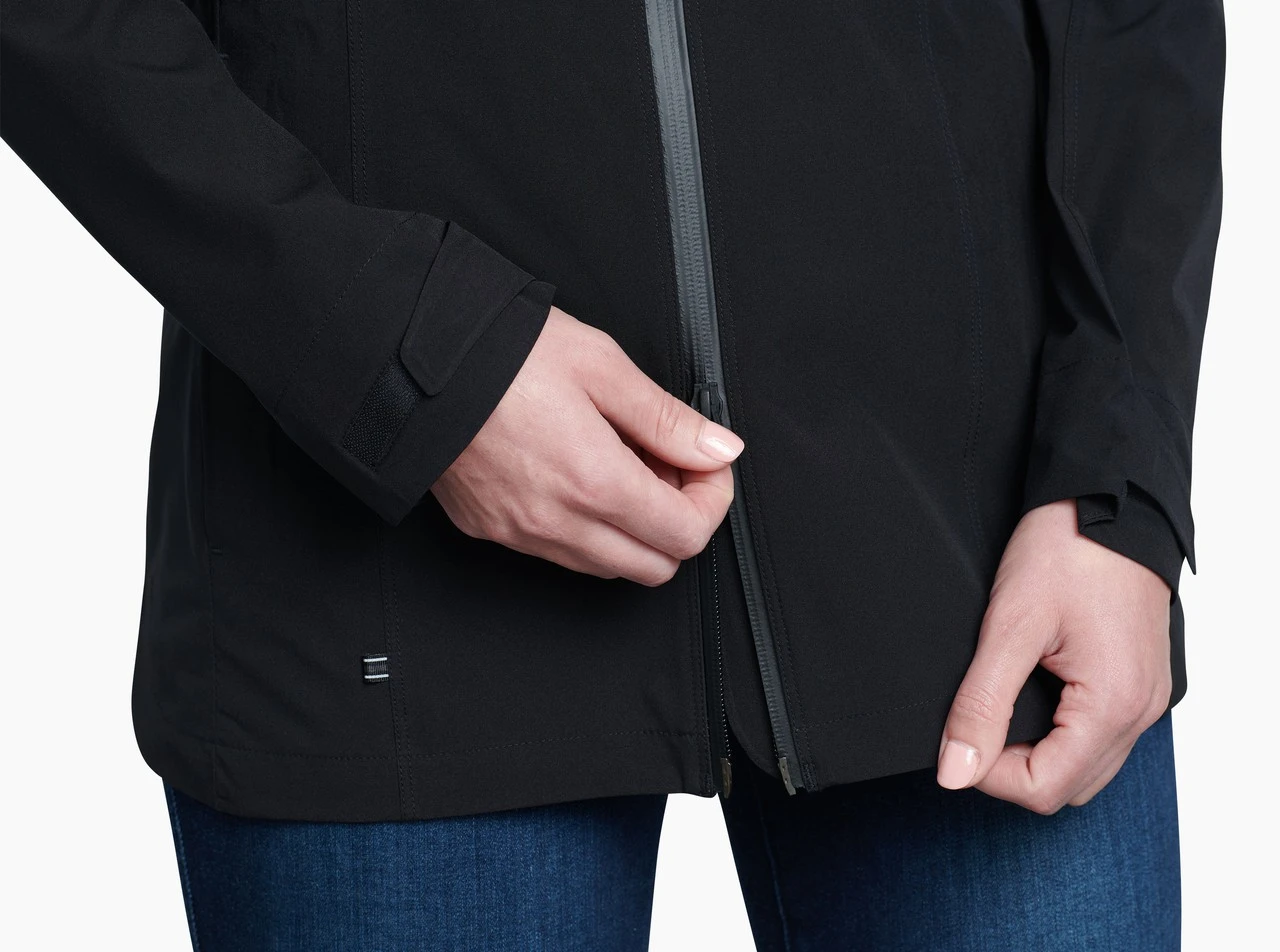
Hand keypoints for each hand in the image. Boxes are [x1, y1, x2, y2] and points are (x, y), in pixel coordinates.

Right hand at [430, 306, 741, 584]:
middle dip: (677, 521)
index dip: (712, 500)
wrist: (410, 360)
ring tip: (620, 464)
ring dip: (632, 528)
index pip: (686, 535)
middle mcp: (558, 523)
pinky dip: (586, 528)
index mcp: (595, 482)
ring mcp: (521, 534)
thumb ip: (667, 419)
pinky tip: (578, 474)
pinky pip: (559, 553)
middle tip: (667, 465)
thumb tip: (718, 448)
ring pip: (608, 566)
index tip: (705, 464)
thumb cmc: (498, 353)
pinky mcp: (490, 530)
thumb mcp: (600, 365)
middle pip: (655, 567)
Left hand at [935, 499, 1172, 812]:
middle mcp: (1140, 712)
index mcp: (1113, 705)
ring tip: (1000, 709)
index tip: (959, 737)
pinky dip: (1063, 733)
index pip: (1045, 788)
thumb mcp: (1009, 626)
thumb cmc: (1068, 551)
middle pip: (1068, 786)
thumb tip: (955, 769)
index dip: (990, 775)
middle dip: (1013, 769)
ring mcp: (1146, 698)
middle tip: (976, 722)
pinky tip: (1033, 698)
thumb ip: (981, 704)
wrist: (1109, 502)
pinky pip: (1102, 735)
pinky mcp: (1141, 682)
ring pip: (1086, 766)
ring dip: (1039, 754)